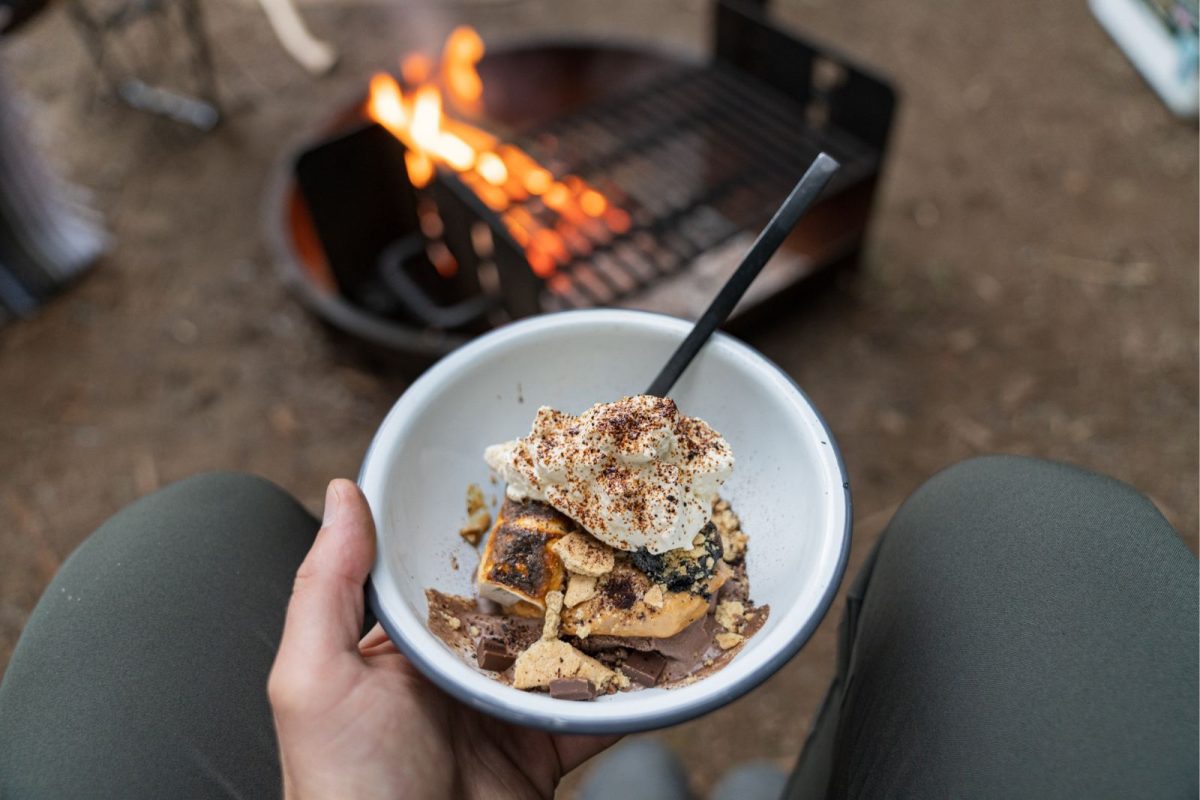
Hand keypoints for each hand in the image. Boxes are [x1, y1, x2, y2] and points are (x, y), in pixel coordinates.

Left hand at [268, 479, 618, 799]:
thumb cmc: (345, 787)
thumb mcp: (316, 679)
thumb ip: (327, 585)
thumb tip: (342, 494)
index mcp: (404, 645)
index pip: (450, 571)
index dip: (487, 531)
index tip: (531, 479)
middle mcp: (457, 669)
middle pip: (521, 605)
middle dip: (562, 566)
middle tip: (611, 515)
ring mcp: (505, 710)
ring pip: (566, 651)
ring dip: (606, 619)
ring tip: (650, 571)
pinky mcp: (546, 751)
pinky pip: (596, 711)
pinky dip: (631, 688)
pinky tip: (662, 655)